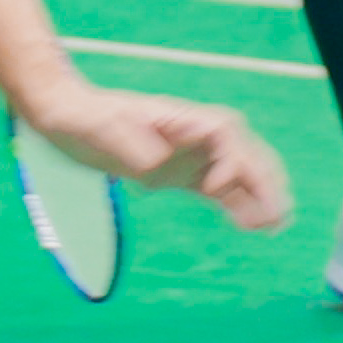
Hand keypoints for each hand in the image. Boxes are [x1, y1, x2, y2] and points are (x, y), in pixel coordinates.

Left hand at [18, 75, 295, 233]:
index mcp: (178, 118)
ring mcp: (188, 153)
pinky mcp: (178, 173)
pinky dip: (238, 205)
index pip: (223, 132)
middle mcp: (191, 134)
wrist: (64, 115)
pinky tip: (252, 227)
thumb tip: (155, 163)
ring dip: (259, 195)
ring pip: (237, 172)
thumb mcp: (100, 129)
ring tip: (279, 224)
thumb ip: (129, 144)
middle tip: (278, 215)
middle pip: (241, 152)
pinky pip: (218, 189)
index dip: (231, 159)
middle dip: (263, 180)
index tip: (215, 188)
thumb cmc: (80, 118)